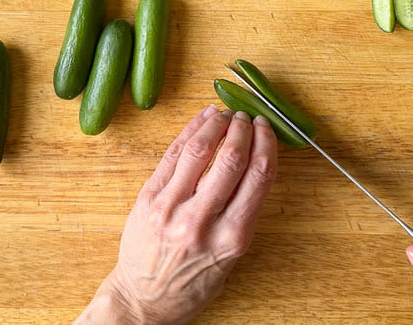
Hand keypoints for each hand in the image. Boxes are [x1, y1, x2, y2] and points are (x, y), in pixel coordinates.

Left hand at [74, 105, 277, 324]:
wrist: (144, 299)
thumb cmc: (192, 283)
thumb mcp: (231, 257)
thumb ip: (243, 213)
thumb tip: (255, 162)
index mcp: (232, 238)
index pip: (258, 176)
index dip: (267, 144)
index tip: (268, 129)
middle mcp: (202, 221)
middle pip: (232, 159)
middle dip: (243, 129)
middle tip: (248, 117)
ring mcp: (171, 208)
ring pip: (200, 149)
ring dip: (216, 124)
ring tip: (225, 114)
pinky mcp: (148, 198)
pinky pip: (173, 155)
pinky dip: (190, 131)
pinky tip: (202, 120)